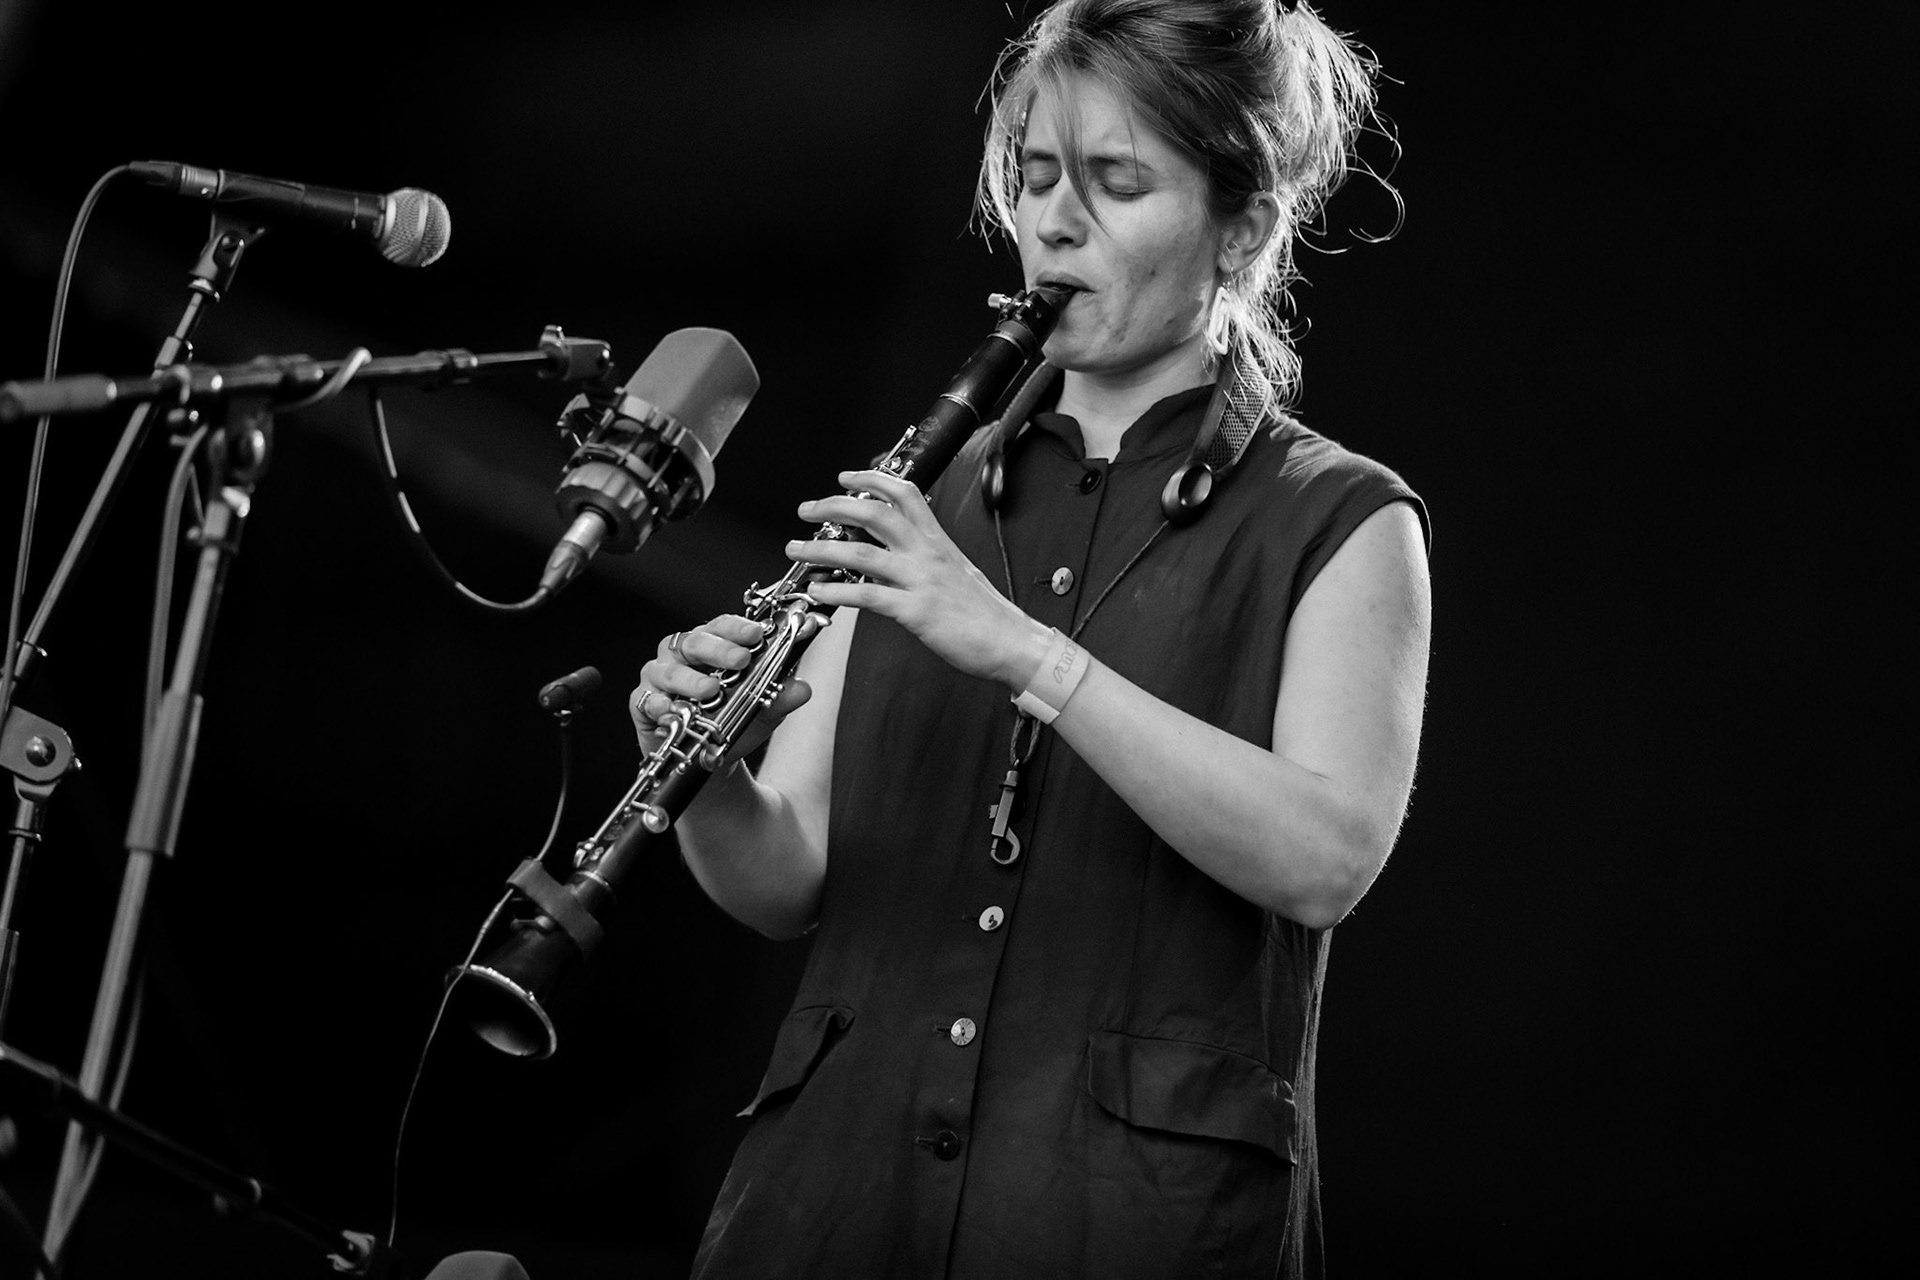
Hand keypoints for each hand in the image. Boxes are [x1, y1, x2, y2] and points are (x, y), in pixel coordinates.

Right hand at [630, 614, 817, 755]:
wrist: (708, 758)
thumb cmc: (732, 723)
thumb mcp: (762, 711)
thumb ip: (780, 697)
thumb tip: (802, 689)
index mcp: (710, 647)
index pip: (722, 626)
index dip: (739, 627)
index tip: (758, 634)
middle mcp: (681, 656)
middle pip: (694, 641)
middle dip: (718, 648)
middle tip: (741, 659)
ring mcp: (659, 677)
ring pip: (668, 669)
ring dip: (691, 679)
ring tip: (711, 690)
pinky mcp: (642, 703)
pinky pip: (647, 700)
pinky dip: (660, 705)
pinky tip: (673, 710)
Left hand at [787, 469, 1047, 688]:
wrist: (1010, 640)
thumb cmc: (983, 611)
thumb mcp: (956, 568)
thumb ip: (926, 554)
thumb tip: (896, 550)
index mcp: (937, 539)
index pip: (904, 492)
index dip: (871, 478)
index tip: (844, 477)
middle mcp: (926, 552)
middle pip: (874, 513)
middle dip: (833, 506)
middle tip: (806, 510)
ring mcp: (920, 580)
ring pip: (861, 552)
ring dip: (821, 549)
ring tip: (797, 549)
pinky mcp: (915, 610)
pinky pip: (867, 595)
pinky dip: (837, 591)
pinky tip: (818, 591)